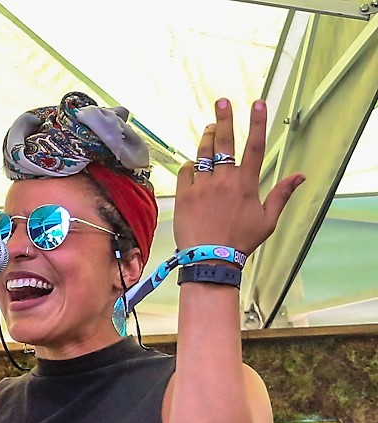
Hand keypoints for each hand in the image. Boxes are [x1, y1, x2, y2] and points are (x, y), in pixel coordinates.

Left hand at [174, 99, 304, 254]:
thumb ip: (282, 194)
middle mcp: (224, 180)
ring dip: (206, 138)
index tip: (258, 103)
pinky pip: (186, 171)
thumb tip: (301, 176)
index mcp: (246, 183)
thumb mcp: (268, 219)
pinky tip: (194, 165)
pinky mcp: (184, 196)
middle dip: (224, 118)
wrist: (210, 259)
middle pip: (224, 142)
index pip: (254, 145)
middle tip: (222, 101)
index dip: (257, 122)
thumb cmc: (241, 241)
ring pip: (203, 154)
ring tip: (209, 127)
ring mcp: (202, 186)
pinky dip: (190, 166)